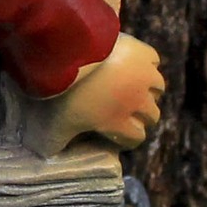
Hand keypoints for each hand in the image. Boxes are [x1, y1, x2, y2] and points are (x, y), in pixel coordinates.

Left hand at [25, 33, 163, 156]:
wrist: (69, 52)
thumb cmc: (62, 93)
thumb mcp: (53, 125)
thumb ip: (53, 144)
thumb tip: (49, 154)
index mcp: (120, 122)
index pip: (137, 138)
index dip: (126, 137)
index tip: (113, 131)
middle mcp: (139, 101)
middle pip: (152, 114)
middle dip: (140, 114)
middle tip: (122, 107)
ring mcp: (144, 76)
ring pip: (157, 87)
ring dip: (146, 88)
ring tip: (129, 83)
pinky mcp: (142, 52)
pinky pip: (153, 60)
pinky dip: (145, 62)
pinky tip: (131, 60)